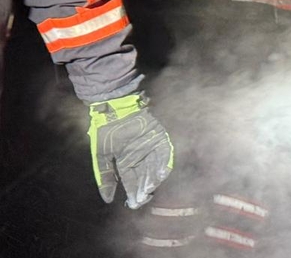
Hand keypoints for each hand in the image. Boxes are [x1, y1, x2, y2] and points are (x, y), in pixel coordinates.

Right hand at [87, 92, 173, 208]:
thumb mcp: (101, 157)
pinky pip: (164, 154)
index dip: (133, 193)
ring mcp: (151, 149)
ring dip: (154, 179)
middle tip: (143, 198)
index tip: (134, 204)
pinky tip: (161, 174)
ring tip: (150, 188)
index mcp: (127, 163)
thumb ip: (106, 177)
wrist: (113, 111)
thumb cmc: (105, 133)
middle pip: (145, 177)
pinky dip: (164, 164)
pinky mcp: (160, 139)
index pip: (132, 182)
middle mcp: (140, 158)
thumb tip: (108, 199)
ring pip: (155, 168)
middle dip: (144, 189)